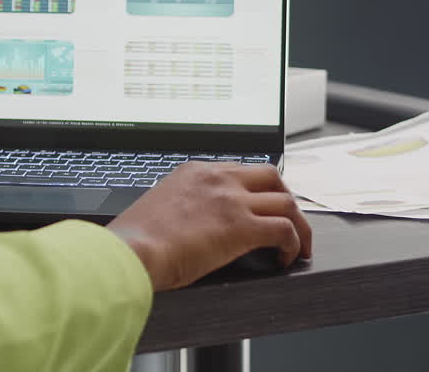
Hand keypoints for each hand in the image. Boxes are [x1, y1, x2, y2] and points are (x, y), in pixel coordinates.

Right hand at [107, 161, 313, 290]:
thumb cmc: (135, 239)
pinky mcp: (241, 226)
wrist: (130, 252)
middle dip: (285, 199)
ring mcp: (231, 200)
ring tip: (297, 245)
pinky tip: (285, 258)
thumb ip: (183, 205)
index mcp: (196, 171)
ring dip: (298, 225)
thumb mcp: (160, 206)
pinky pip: (284, 229)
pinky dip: (293, 244)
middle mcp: (218, 178)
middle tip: (289, 220)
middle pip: (271, 176)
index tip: (262, 206)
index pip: (241, 171)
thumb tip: (193, 224)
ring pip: (286, 202)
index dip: (258, 191)